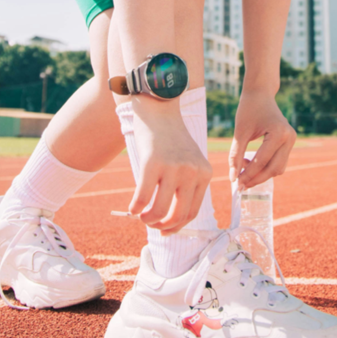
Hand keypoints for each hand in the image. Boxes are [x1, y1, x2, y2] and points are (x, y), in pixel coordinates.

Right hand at [129, 99, 211, 234]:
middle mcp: (192, 171)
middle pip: (178, 215)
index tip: (164, 230)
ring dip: (147, 219)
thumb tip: (169, 221)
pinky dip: (135, 208)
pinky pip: (142, 197)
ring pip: (159, 210)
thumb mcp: (188, 159)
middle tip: (151, 225)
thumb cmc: (170, 137)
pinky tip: (132, 208)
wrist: (158, 107)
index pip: (192, 211)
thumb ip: (185, 184)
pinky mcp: (152, 163)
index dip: (177, 226)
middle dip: (163, 226)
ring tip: (141, 216)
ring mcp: (173, 167)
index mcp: (204, 173)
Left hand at [229, 90, 295, 189]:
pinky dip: (266, 167)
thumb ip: (236, 155)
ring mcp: (291, 140)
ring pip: (278, 168)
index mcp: (279, 133)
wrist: (260, 93)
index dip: (248, 174)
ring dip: (262, 174)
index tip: (236, 184)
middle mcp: (289, 137)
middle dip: (256, 178)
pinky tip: (251, 164)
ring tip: (243, 171)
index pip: (262, 161)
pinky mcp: (288, 142)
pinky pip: (279, 162)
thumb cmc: (249, 108)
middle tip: (240, 185)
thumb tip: (232, 177)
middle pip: (273, 169)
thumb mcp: (240, 132)